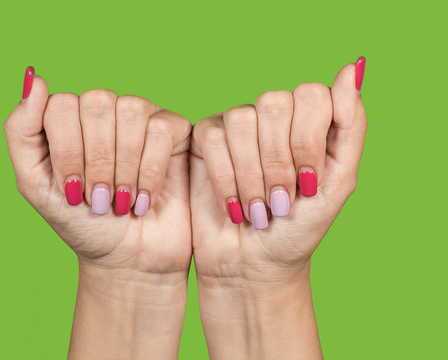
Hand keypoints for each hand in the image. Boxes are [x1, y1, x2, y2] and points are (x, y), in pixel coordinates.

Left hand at [4, 68, 191, 358]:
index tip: (72, 192)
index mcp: (71, 119)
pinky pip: (161, 129)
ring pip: (131, 111)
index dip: (67, 153)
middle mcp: (107, 111)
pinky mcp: (176, 132)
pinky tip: (144, 197)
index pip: (62, 105)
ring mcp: (142, 118)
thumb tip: (34, 77)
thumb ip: (21, 130)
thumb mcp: (35, 183)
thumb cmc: (82, 222)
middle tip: (98, 200)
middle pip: (96, 103)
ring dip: (123, 167)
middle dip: (96, 162)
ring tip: (121, 201)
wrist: (127, 258)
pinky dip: (150, 171)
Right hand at [190, 59, 366, 358]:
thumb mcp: (339, 182)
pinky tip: (233, 204)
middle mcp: (273, 117)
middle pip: (273, 103)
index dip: (307, 141)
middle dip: (278, 163)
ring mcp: (237, 125)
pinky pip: (212, 138)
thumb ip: (350, 124)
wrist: (254, 264)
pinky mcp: (205, 139)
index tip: (309, 183)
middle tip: (281, 201)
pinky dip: (225, 179)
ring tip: (258, 208)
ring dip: (251, 176)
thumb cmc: (299, 228)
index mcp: (309, 121)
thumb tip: (353, 66)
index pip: (311, 96)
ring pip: (240, 120)